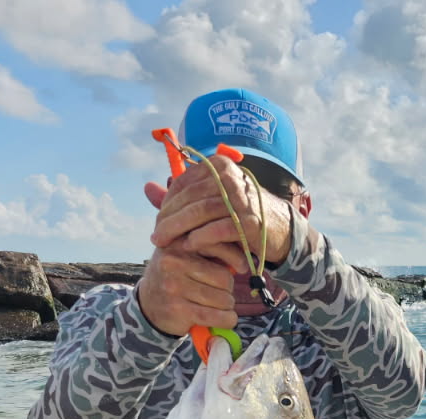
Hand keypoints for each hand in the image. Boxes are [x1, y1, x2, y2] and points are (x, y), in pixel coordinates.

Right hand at [136, 242, 237, 336]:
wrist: (149, 303)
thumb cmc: (178, 277)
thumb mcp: (189, 254)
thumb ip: (213, 250)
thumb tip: (246, 260)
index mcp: (178, 242)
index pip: (218, 245)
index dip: (236, 258)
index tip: (241, 267)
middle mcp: (173, 261)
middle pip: (225, 278)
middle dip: (228, 288)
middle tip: (219, 291)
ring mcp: (174, 285)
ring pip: (223, 299)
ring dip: (227, 306)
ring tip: (216, 304)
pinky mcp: (178, 308)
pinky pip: (216, 316)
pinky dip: (227, 320)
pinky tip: (225, 318)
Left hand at [144, 155, 294, 272]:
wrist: (279, 231)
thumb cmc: (240, 215)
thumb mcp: (211, 202)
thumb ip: (180, 197)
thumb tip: (146, 188)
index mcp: (220, 166)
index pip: (183, 183)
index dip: (166, 203)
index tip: (158, 221)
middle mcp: (231, 178)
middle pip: (189, 198)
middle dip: (168, 219)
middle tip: (156, 237)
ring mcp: (242, 199)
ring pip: (199, 212)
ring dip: (177, 229)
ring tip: (165, 243)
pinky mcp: (249, 222)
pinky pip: (217, 229)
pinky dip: (200, 238)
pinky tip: (189, 246)